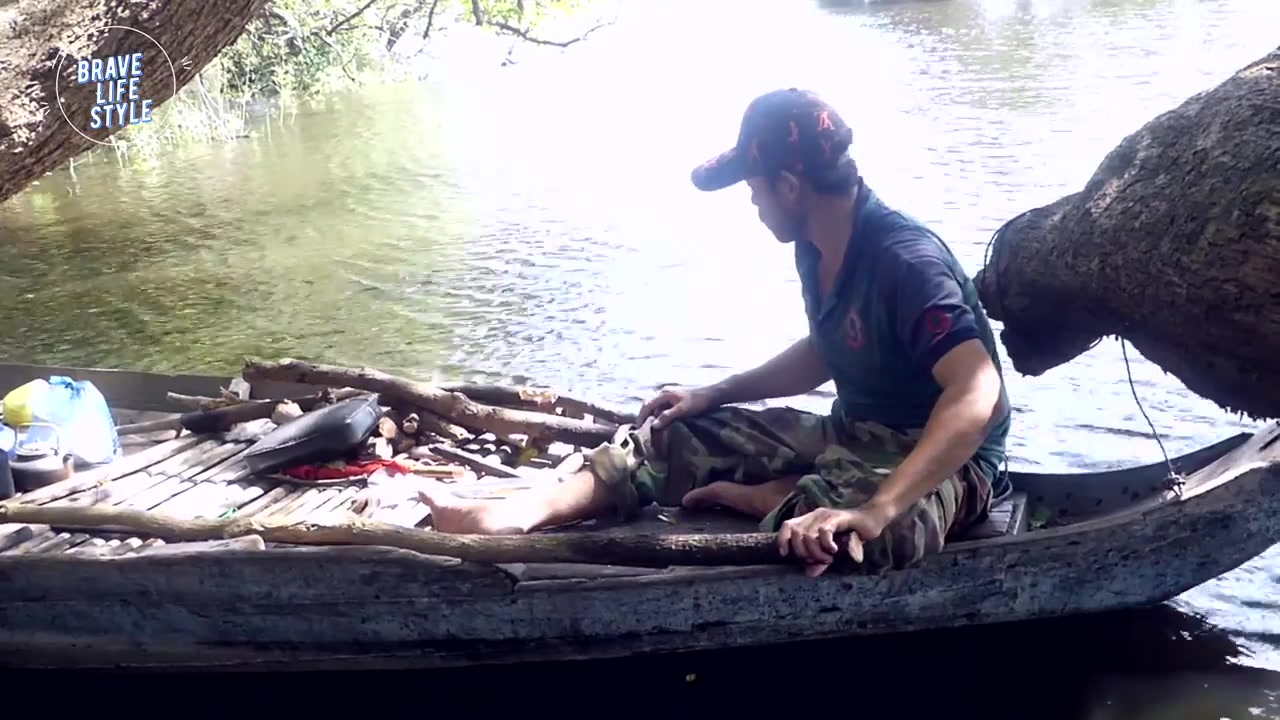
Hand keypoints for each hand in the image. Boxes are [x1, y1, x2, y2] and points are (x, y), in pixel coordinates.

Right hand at [636, 385, 718, 429]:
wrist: (711, 395)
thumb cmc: (697, 402)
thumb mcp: (682, 410)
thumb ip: (667, 416)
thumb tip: (654, 425)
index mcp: (663, 394)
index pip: (647, 405)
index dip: (641, 417)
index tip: (638, 428)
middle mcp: (664, 393)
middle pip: (649, 405)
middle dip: (645, 417)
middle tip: (642, 429)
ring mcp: (669, 396)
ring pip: (656, 407)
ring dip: (652, 416)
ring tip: (650, 428)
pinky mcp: (674, 399)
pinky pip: (662, 408)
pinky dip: (659, 415)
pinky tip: (661, 423)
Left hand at [777, 504, 892, 576]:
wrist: (872, 520)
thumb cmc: (852, 534)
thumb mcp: (832, 550)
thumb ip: (820, 560)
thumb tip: (809, 573)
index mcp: (810, 520)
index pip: (787, 526)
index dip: (782, 540)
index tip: (786, 554)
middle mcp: (814, 515)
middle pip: (796, 534)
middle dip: (803, 552)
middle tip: (818, 561)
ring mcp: (825, 515)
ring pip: (808, 535)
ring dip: (816, 552)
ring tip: (828, 558)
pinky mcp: (838, 518)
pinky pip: (824, 532)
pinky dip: (826, 544)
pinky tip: (834, 550)